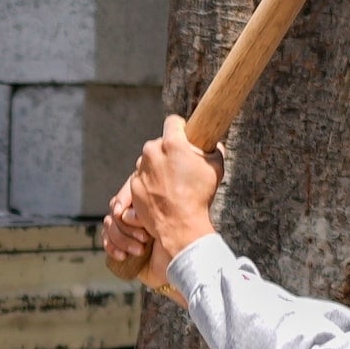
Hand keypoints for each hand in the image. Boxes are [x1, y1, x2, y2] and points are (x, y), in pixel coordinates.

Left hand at [105, 119, 221, 283]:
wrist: (180, 226)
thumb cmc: (199, 196)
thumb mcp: (216, 168)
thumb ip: (214, 150)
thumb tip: (215, 145)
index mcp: (171, 143)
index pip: (173, 122)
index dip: (181, 128)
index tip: (185, 135)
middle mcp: (151, 152)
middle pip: (160, 144)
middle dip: (169, 152)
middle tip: (182, 167)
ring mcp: (140, 170)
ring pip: (149, 161)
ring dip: (159, 168)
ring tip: (173, 185)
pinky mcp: (134, 186)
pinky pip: (142, 179)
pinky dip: (151, 184)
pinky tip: (163, 195)